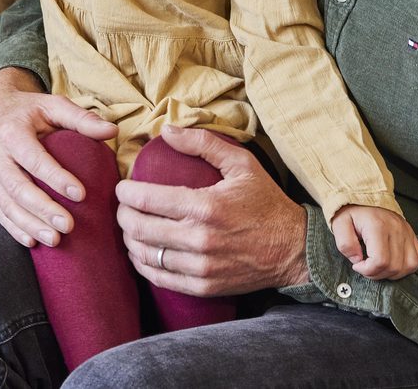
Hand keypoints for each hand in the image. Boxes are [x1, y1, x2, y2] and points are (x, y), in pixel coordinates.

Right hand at [0, 67, 116, 247]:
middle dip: (43, 209)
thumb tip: (112, 132)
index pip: (34, 159)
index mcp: (12, 132)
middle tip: (69, 226)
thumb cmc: (29, 110)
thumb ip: (81, 118)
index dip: (56, 177)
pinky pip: (0, 212)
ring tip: (55, 240)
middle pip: (18, 187)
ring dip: (30, 224)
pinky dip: (15, 229)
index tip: (80, 194)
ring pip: (7, 204)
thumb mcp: (53, 105)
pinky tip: (33, 242)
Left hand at [115, 126, 308, 295]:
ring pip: (145, 254)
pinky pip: (160, 278)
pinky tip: (142, 252)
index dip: (125, 192)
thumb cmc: (266, 202)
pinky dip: (144, 264)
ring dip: (129, 239)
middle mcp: (200, 239)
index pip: (146, 199)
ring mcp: (201, 266)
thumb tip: (166, 130)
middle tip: (123, 206)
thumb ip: (202, 142)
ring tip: (130, 226)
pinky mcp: (204, 286)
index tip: (122, 187)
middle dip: (122, 214)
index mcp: (205, 206)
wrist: (295, 250)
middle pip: (138, 228)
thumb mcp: (242, 164)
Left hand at [331, 204, 417, 280]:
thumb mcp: (339, 223)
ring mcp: (406, 232)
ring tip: (378, 266)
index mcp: (377, 226)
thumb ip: (345, 244)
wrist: (365, 195)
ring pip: (409, 266)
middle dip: (377, 274)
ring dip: (392, 273)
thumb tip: (357, 260)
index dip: (367, 270)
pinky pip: (417, 259)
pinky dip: (406, 267)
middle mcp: (396, 229)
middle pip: (394, 267)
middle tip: (365, 267)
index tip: (357, 265)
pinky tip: (391, 263)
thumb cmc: (352, 210)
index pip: (380, 261)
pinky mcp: (412, 235)